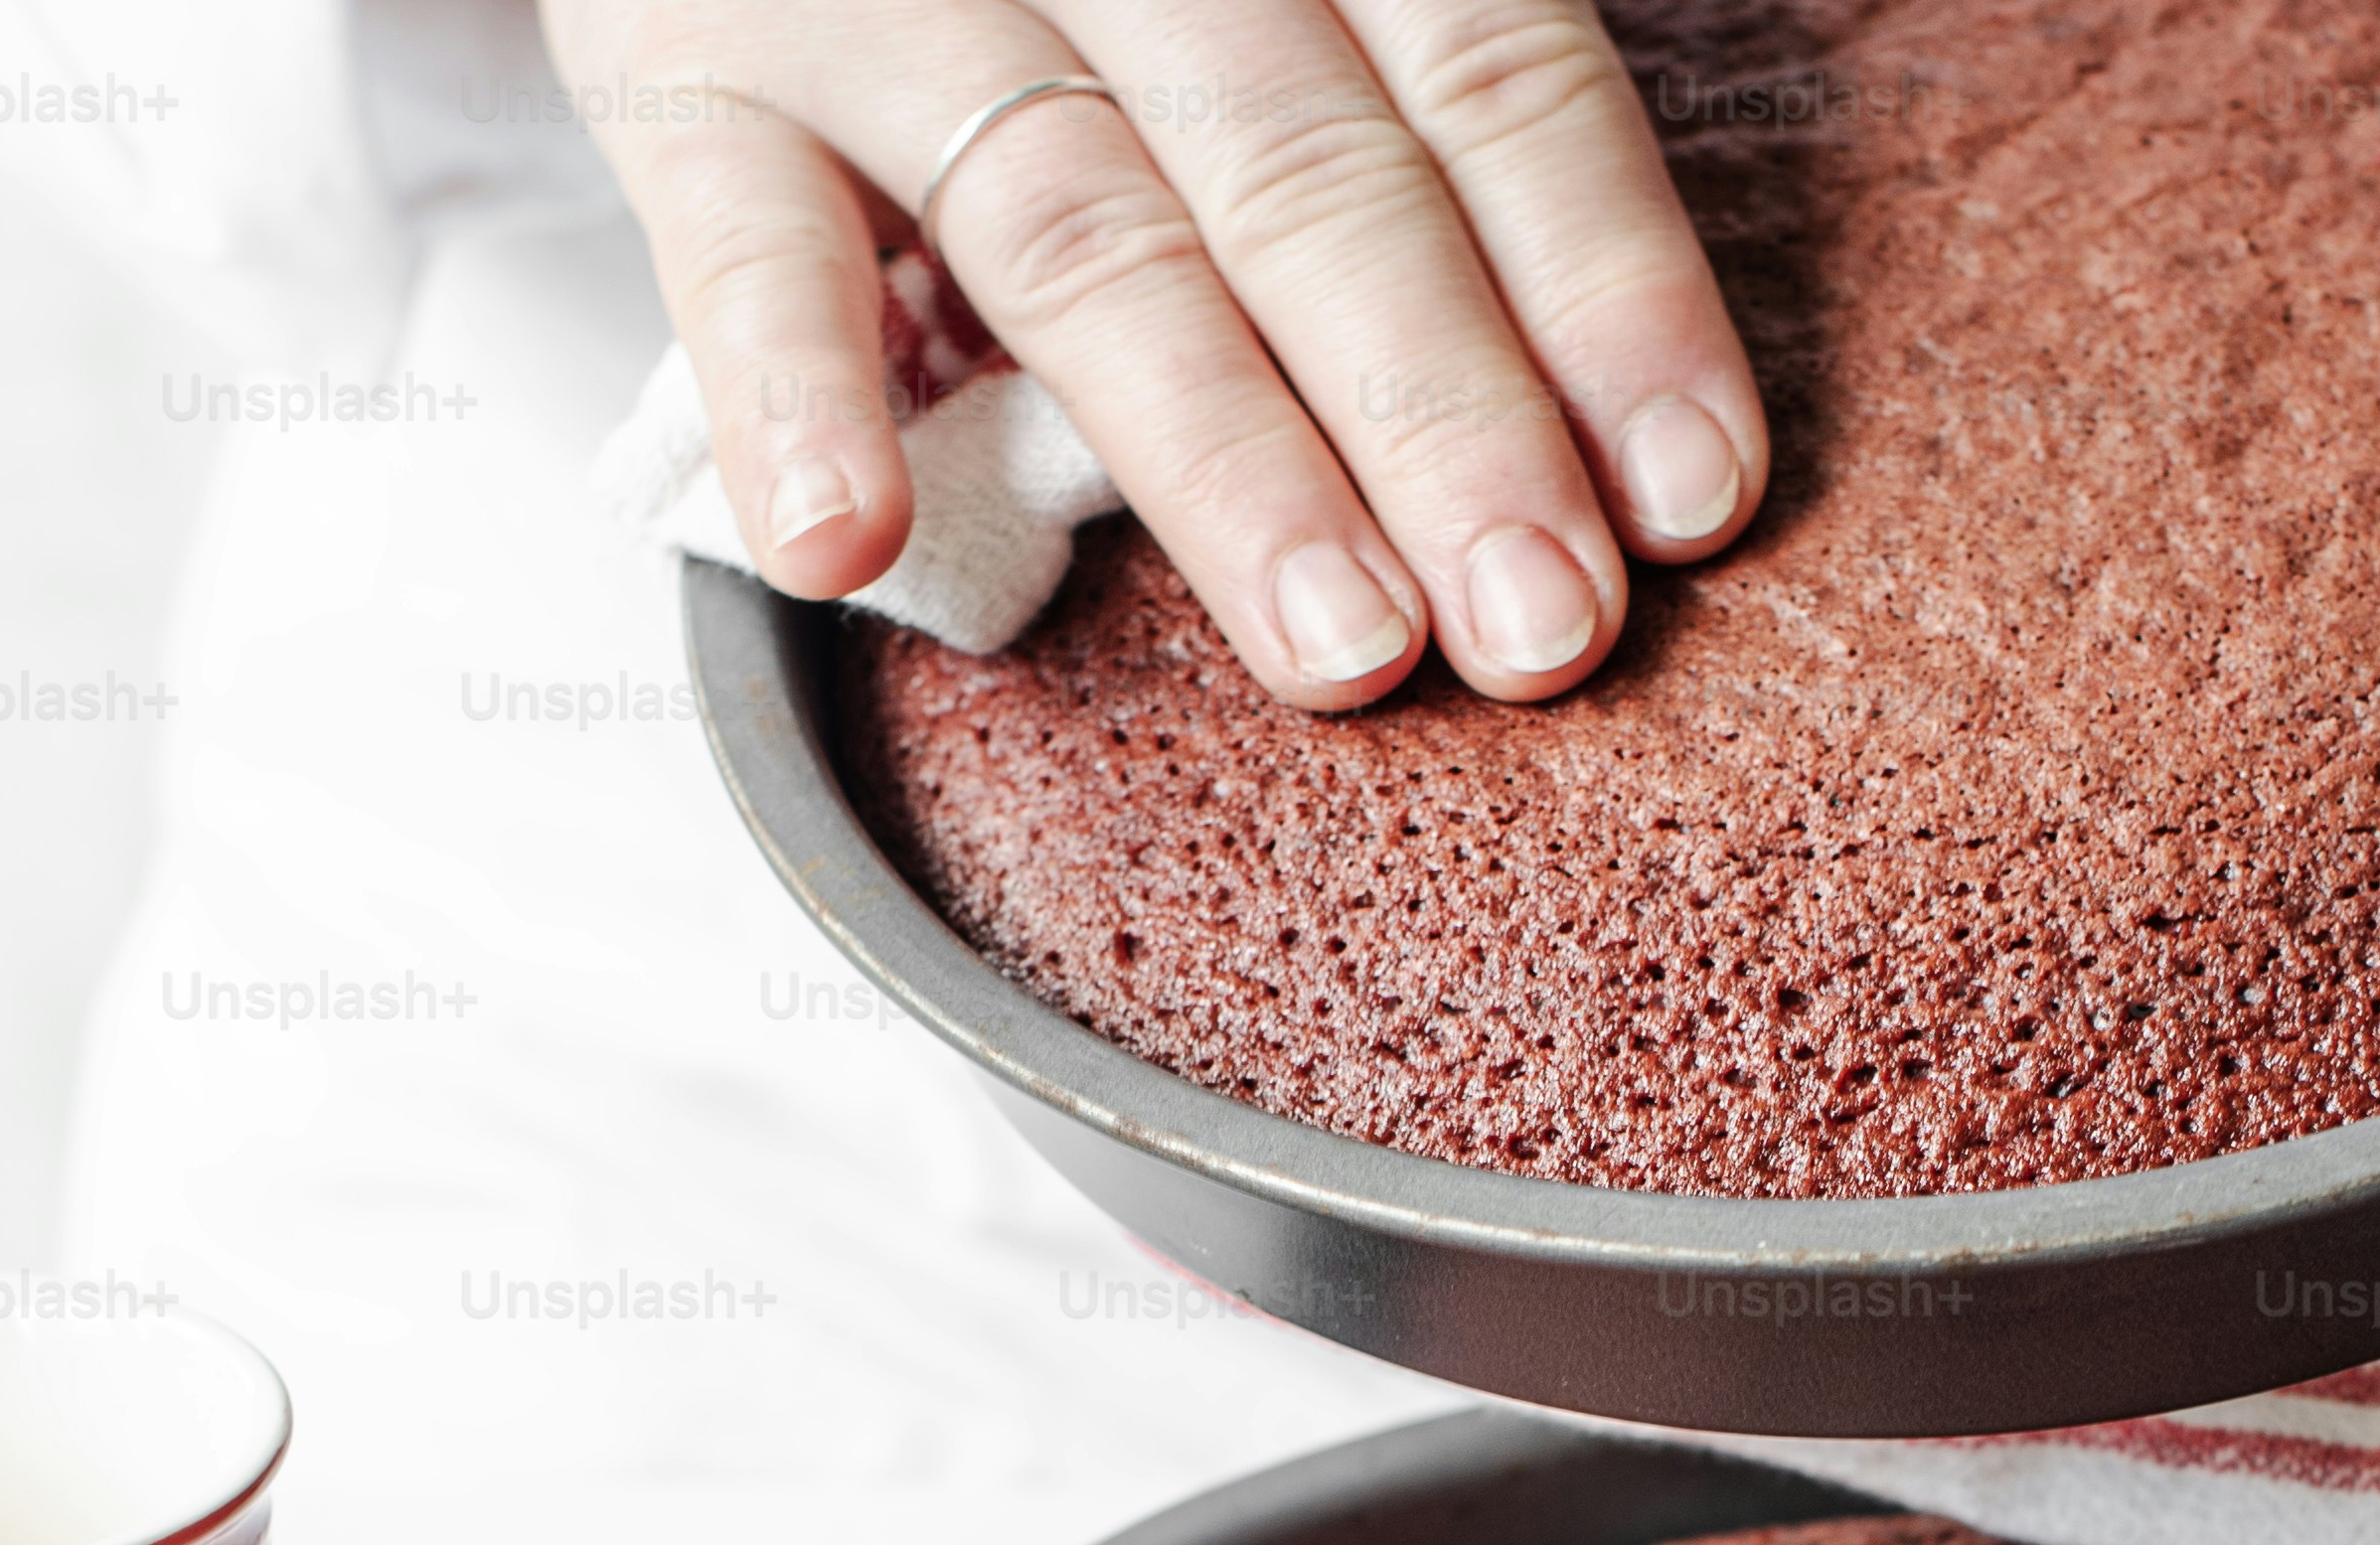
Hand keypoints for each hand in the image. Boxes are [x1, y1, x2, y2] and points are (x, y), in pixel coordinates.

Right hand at [556, 0, 1771, 709]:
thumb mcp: (1246, 0)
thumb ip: (1384, 111)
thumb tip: (1609, 410)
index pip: (1486, 74)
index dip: (1601, 284)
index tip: (1690, 494)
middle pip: (1311, 176)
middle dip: (1447, 416)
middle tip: (1548, 627)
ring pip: (1085, 229)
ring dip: (1224, 454)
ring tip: (1343, 645)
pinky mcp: (688, 67)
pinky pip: (749, 244)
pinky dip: (797, 389)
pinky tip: (851, 547)